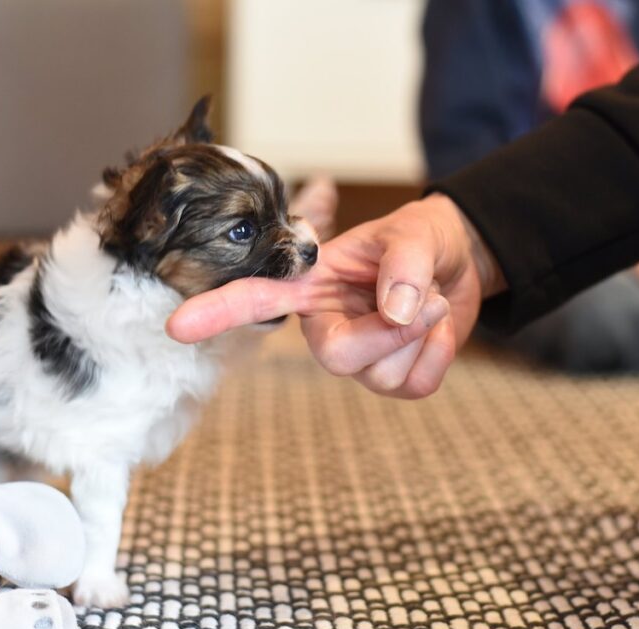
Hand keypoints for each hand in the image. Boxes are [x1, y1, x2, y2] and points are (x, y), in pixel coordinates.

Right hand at [167, 194, 504, 397]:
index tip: (177, 325)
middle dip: (388, 337)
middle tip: (427, 301)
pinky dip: (439, 357)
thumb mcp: (415, 232)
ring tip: (431, 302)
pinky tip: (436, 331)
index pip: (257, 299)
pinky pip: (413, 387)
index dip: (217, 312)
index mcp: (312, 285)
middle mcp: (325, 325)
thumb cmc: (423, 239)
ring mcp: (356, 355)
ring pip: (381, 376)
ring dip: (424, 338)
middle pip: (336, 358)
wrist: (461, 260)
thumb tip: (393, 311)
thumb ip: (403, 264)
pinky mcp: (389, 376)